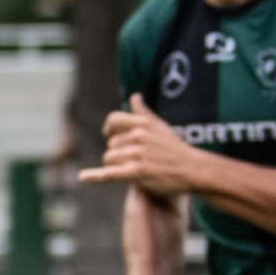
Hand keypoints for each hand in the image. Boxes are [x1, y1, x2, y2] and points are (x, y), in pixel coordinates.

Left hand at [79, 95, 202, 196]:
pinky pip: (108, 173)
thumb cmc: (176, 149)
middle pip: (110, 144)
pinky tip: (82, 178)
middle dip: (118, 152)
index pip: (112, 121)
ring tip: (134, 169)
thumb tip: (134, 96)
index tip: (109, 136)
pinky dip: (94, 176)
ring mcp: (137, 154)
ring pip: (109, 159)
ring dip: (116, 166)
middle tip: (134, 159)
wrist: (193, 169)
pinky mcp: (136, 172)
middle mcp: (138, 136)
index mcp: (142, 123)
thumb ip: (143, 113)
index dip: (108, 130)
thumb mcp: (160, 126)